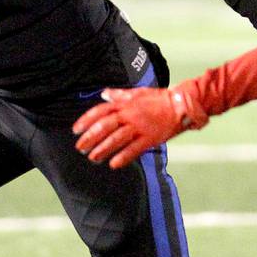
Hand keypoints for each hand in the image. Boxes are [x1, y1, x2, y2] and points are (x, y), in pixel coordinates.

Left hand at [73, 84, 208, 168]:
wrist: (181, 105)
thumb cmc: (158, 98)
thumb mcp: (137, 92)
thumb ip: (118, 95)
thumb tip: (103, 94)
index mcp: (125, 104)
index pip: (100, 111)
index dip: (86, 120)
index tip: (75, 130)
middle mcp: (130, 115)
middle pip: (105, 126)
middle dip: (90, 138)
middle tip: (80, 148)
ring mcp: (140, 127)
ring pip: (117, 139)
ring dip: (103, 149)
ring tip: (93, 158)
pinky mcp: (150, 138)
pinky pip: (134, 148)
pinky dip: (123, 157)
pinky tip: (113, 164)